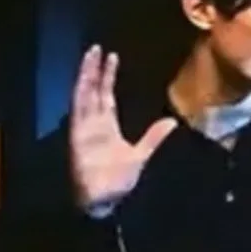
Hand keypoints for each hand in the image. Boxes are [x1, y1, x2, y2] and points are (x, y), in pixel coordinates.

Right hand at [69, 45, 176, 215]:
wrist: (106, 202)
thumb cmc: (119, 183)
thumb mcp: (142, 155)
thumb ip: (154, 137)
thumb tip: (172, 121)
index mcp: (106, 128)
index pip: (106, 97)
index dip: (107, 78)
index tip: (111, 58)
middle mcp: (93, 125)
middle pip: (93, 91)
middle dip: (95, 70)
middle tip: (97, 49)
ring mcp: (84, 129)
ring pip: (84, 96)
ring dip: (86, 75)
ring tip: (92, 54)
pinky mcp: (78, 136)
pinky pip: (79, 111)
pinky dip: (80, 94)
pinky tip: (83, 79)